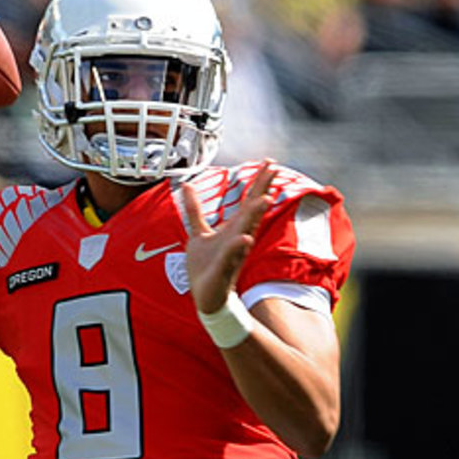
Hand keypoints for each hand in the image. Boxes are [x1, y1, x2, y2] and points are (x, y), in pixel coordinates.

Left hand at [182, 160, 275, 313]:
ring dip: (255, 215)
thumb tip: (185, 185)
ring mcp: (233, 253)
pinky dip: (238, 247)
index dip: (258, 181)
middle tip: (274, 167)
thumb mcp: (198, 232)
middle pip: (253, 209)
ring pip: (246, 230)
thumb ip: (195, 209)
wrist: (208, 296)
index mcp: (233, 227)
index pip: (249, 201)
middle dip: (262, 188)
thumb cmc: (207, 265)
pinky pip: (231, 256)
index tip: (269, 162)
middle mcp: (238, 237)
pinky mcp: (224, 270)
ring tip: (266, 198)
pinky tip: (245, 237)